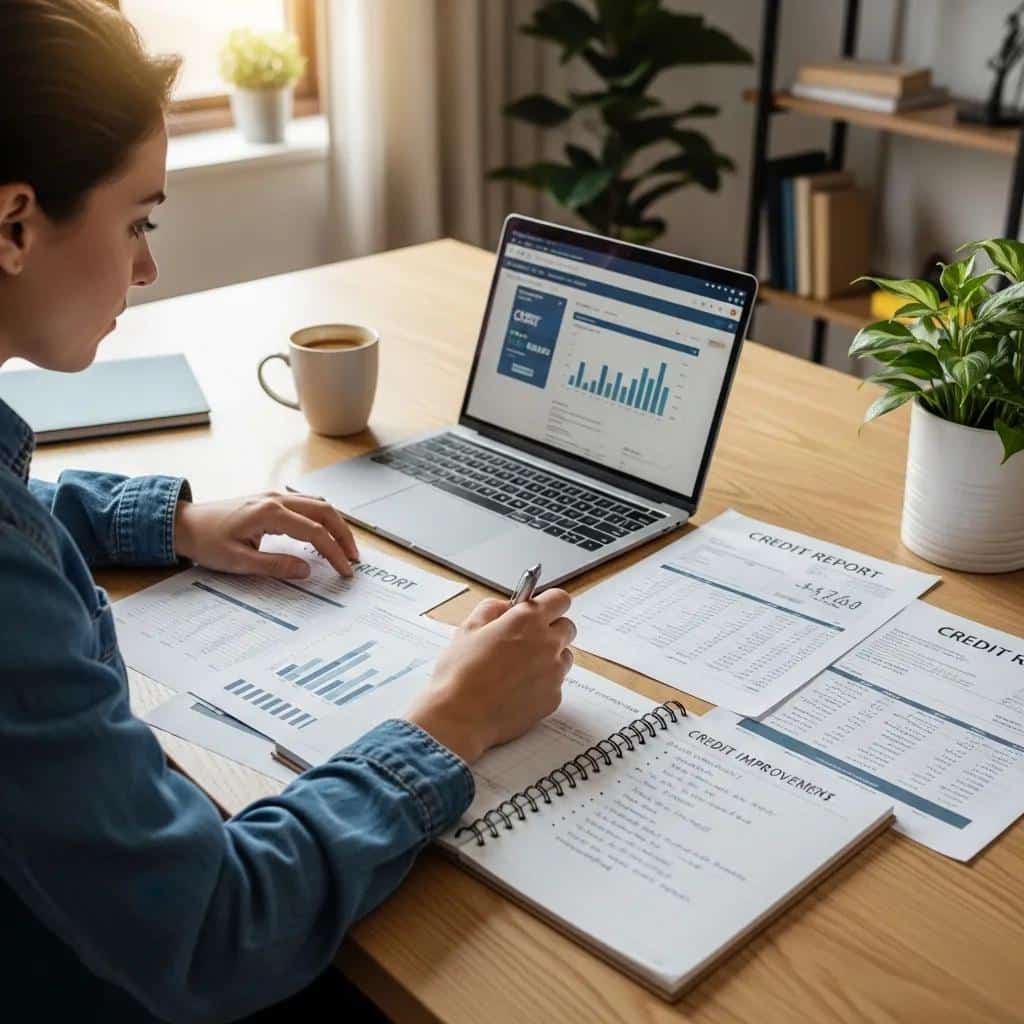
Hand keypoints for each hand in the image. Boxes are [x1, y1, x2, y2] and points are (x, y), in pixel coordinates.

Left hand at [174, 491, 358, 577]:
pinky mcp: (270, 500)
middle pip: (324, 511)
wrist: (184, 524)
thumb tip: (306, 570)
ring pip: (318, 504)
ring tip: (343, 547)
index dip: (334, 552)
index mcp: (270, 513)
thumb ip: (275, 565)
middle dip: (343, 535)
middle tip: (354, 558)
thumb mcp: (238, 561)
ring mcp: (274, 496)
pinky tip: (323, 533)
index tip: (345, 570)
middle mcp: (276, 499)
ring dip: (335, 523)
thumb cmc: (206, 542)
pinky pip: (306, 503)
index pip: (315, 532)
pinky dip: (322, 517)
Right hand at [404, 590, 574, 762]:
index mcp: (527, 621)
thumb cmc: (459, 673)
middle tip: (527, 641)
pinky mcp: (554, 698)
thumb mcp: (468, 629)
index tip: (541, 610)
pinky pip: (556, 684)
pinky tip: (517, 690)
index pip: (560, 599)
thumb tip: (505, 608)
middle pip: (567, 628)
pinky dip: (542, 684)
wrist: (460, 716)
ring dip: (549, 657)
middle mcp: (547, 644)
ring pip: (564, 657)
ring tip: (519, 669)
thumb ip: (491, 609)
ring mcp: (554, 673)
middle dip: (551, 630)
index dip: (550, 603)